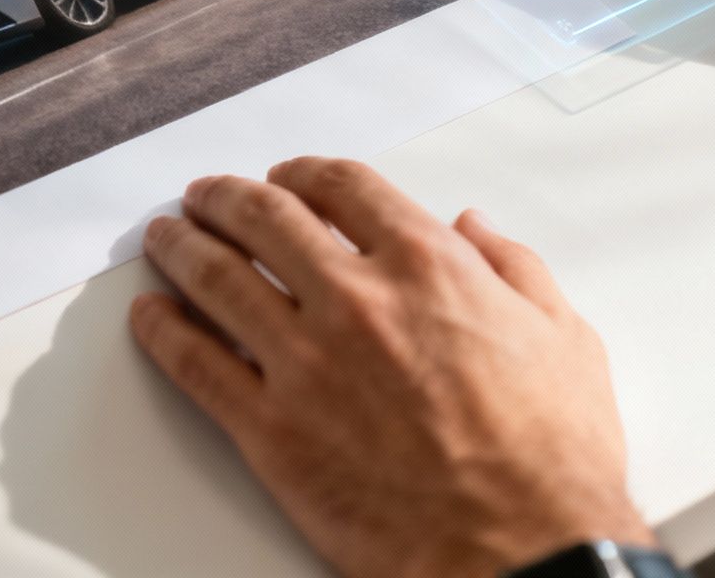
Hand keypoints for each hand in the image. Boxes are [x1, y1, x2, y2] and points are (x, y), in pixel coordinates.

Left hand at [129, 157, 650, 577]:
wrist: (520, 550)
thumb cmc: (550, 459)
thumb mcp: (564, 337)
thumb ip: (515, 268)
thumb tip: (477, 228)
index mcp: (427, 266)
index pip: (343, 187)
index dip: (303, 174)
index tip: (286, 177)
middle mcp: (356, 300)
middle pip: (265, 219)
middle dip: (226, 199)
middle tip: (206, 196)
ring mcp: (305, 364)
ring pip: (217, 280)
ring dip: (182, 247)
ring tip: (165, 237)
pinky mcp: (272, 431)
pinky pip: (196, 366)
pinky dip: (162, 333)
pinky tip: (150, 317)